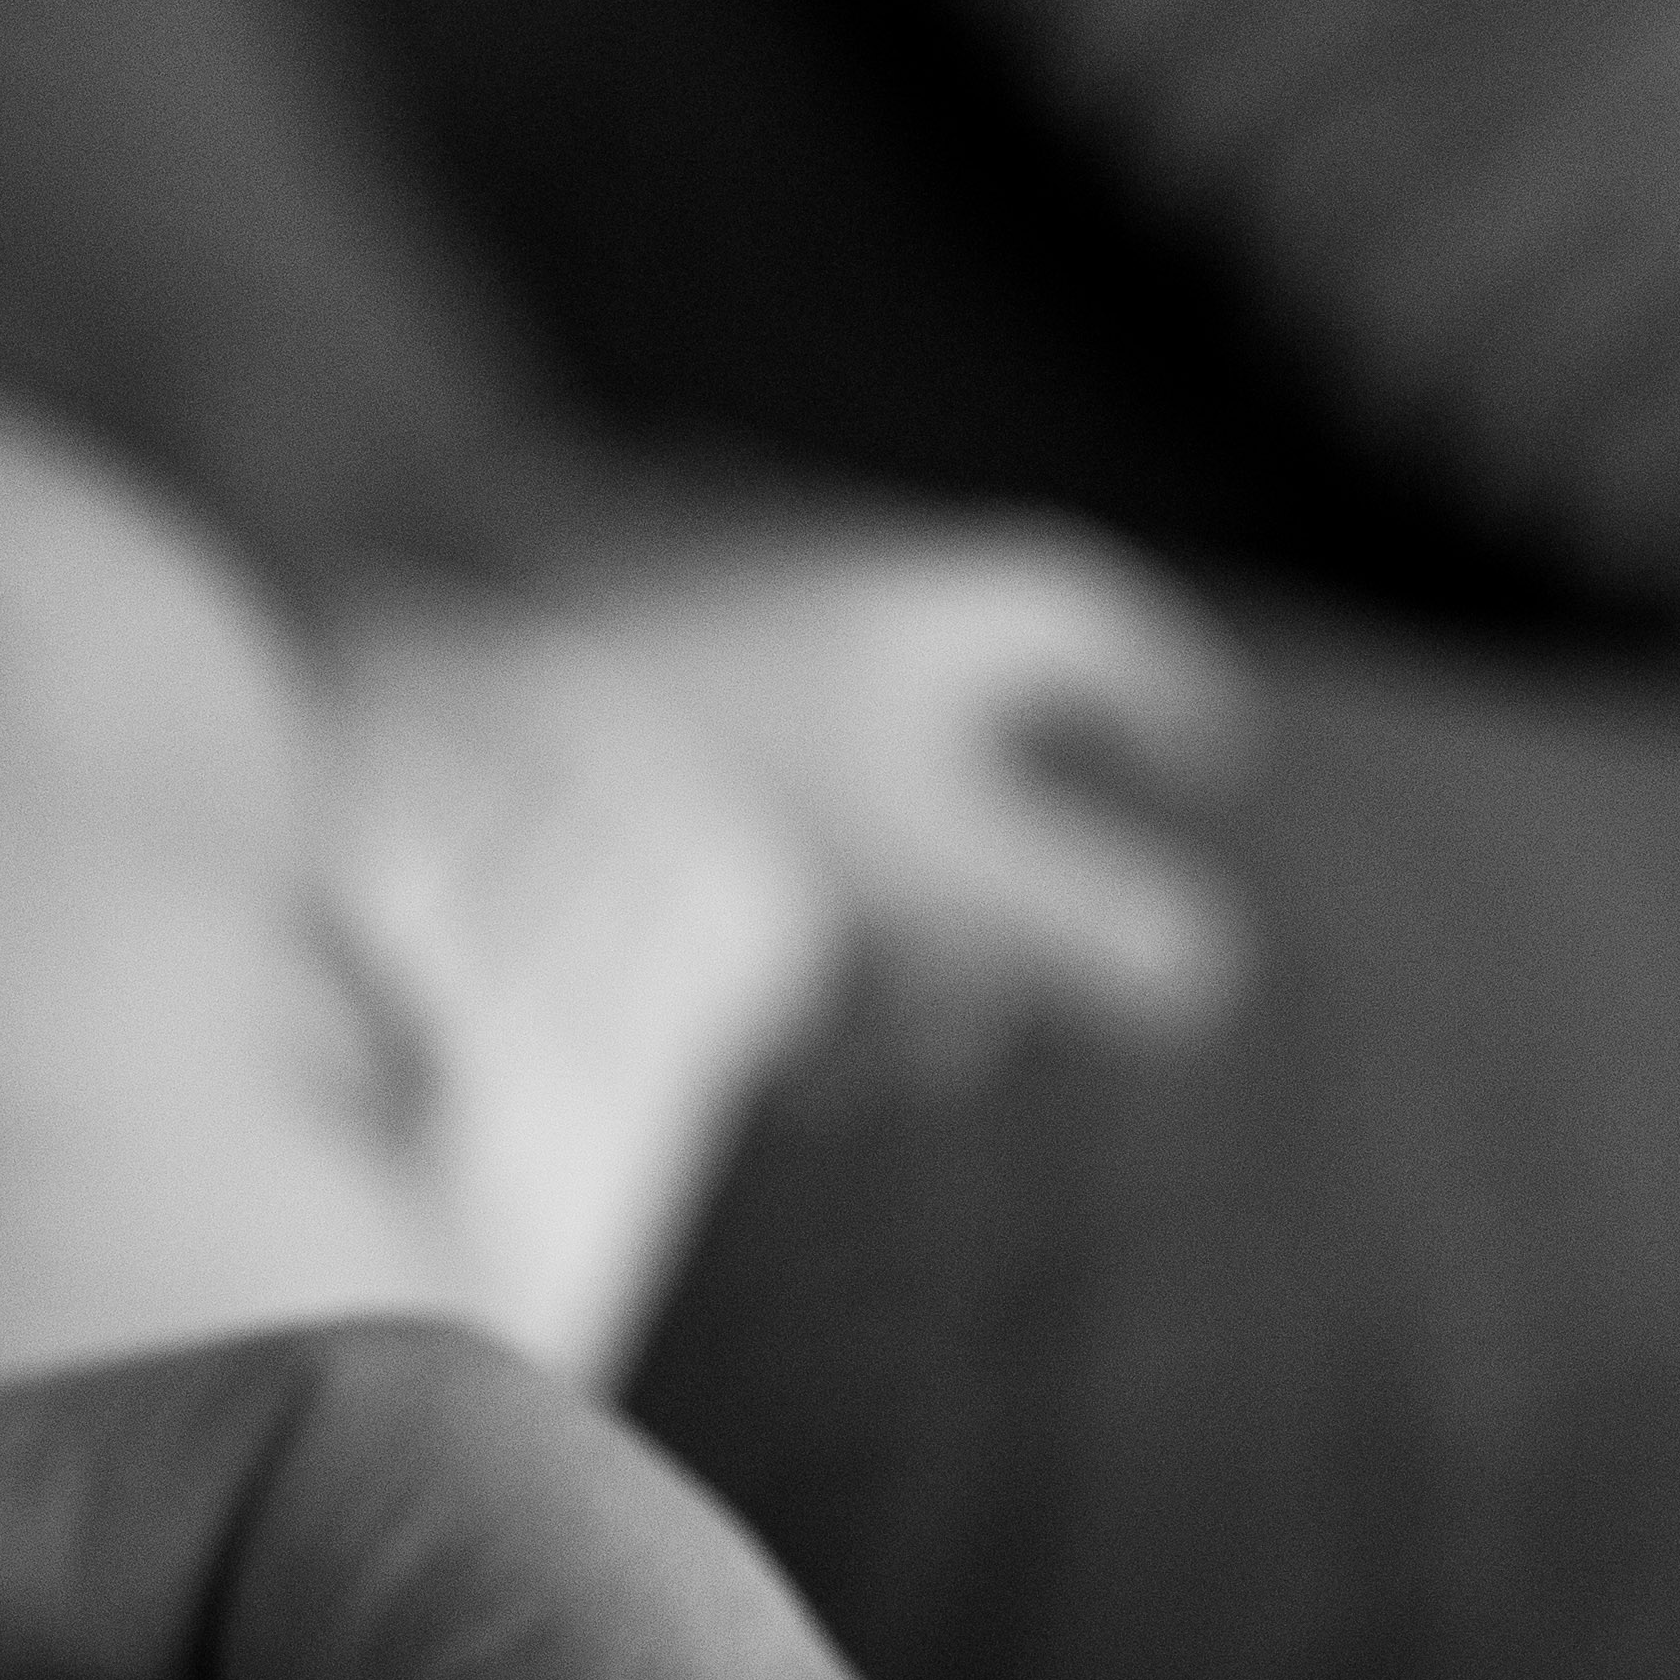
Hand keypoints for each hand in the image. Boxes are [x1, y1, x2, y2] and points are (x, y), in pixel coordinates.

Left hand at [462, 502, 1257, 1053]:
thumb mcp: (935, 875)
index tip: (1208, 756)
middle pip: (962, 750)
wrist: (471, 791)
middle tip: (989, 1018)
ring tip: (855, 1066)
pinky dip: (779, 958)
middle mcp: (815, 634)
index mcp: (910, 612)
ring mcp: (715, 703)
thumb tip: (1197, 977)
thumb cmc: (726, 804)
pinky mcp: (618, 785)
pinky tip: (758, 1056)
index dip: (1152, 686)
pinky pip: (743, 865)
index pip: (1076, 622)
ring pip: (852, 828)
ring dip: (883, 958)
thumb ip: (1077, 923)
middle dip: (997, 904)